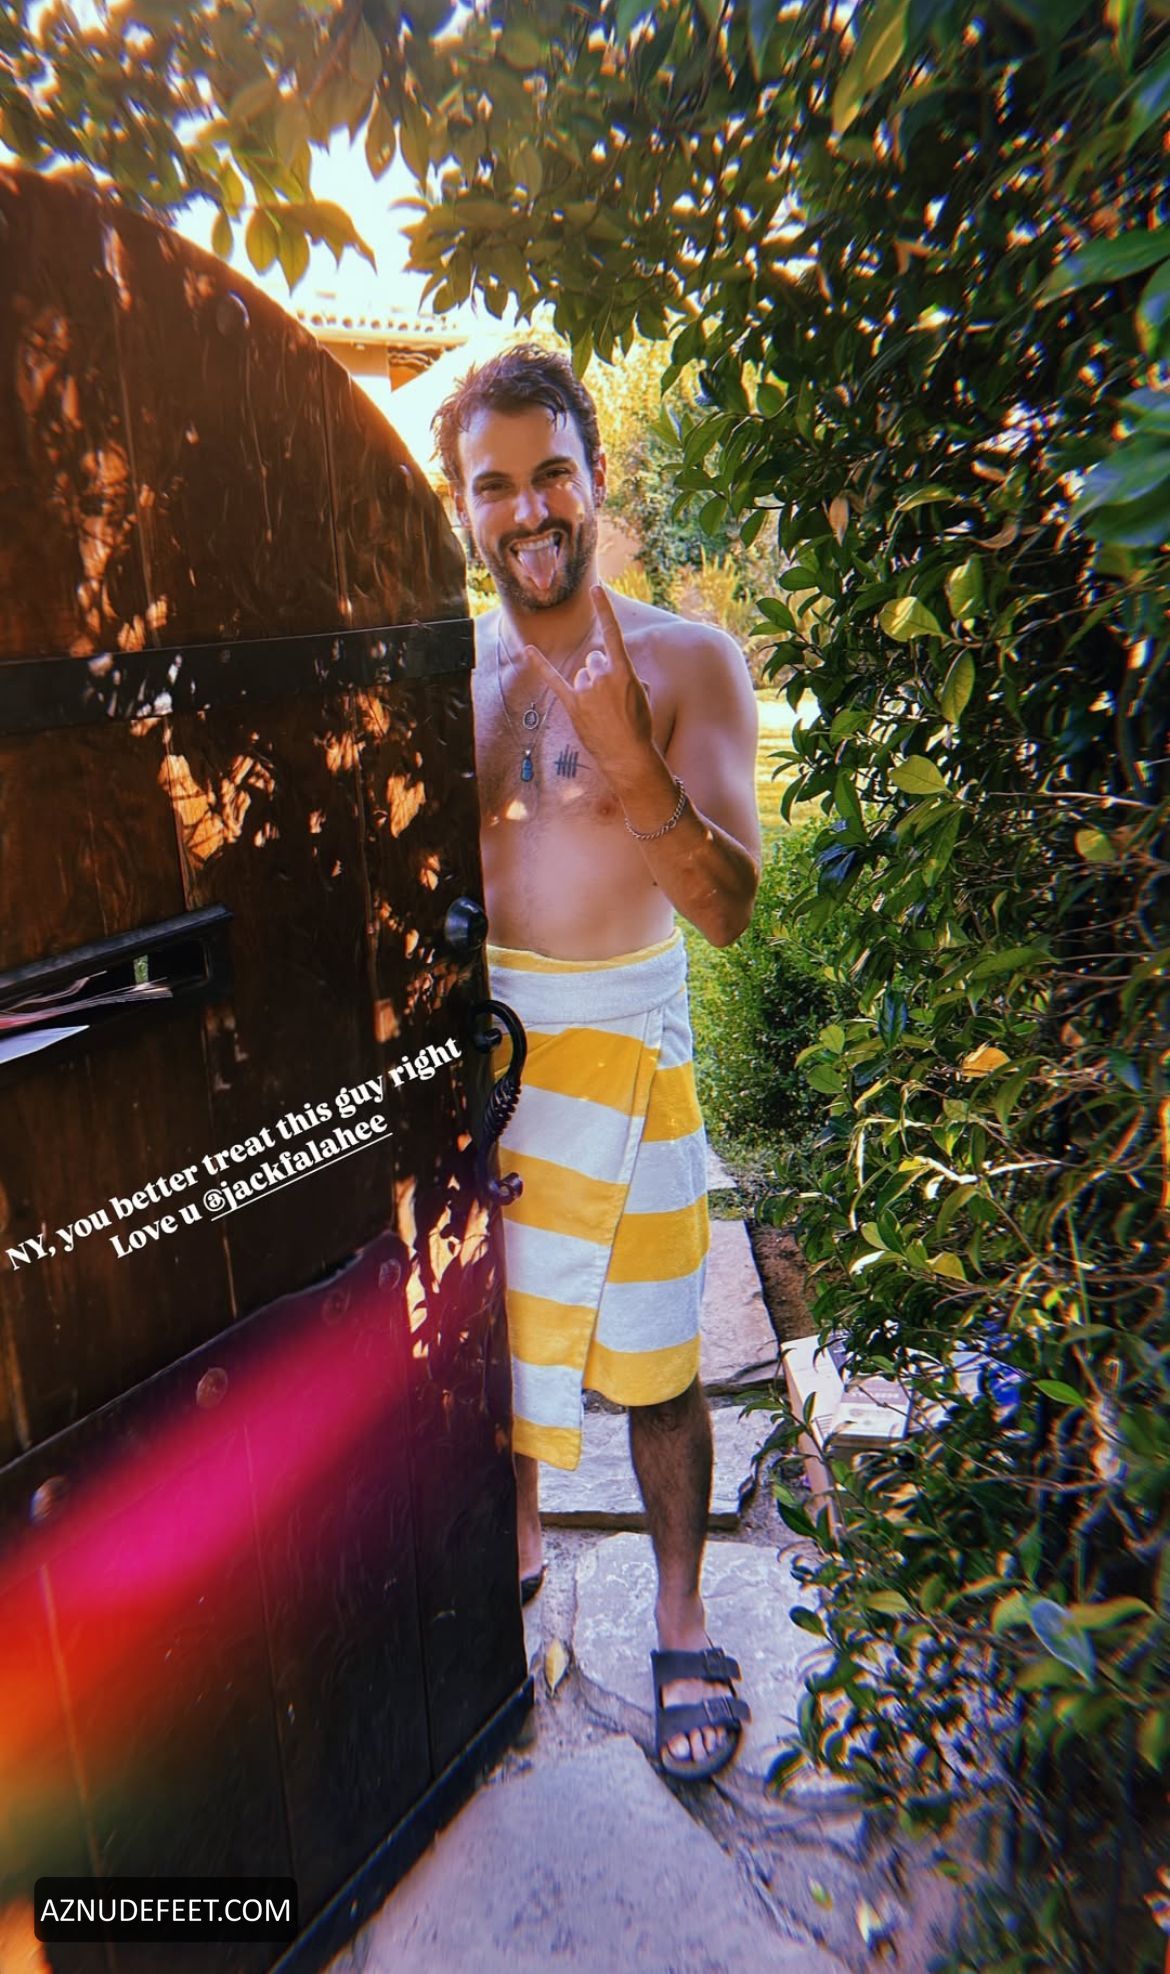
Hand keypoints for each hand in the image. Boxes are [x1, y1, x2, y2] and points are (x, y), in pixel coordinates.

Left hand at [524, 586, 653, 781]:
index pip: (612, 633)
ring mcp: (586, 691)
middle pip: (593, 660)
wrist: (629, 755)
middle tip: (610, 700)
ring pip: (581, 676)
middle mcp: (602, 675)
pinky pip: (554, 679)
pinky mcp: (572, 705)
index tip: (596, 588)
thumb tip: (609, 672)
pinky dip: (540, 664)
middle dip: (599, 674)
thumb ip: (625, 675)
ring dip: (589, 689)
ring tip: (601, 712)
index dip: (604, 609)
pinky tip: (528, 650)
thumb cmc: (639, 725)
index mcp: (624, 670)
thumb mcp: (641, 695)